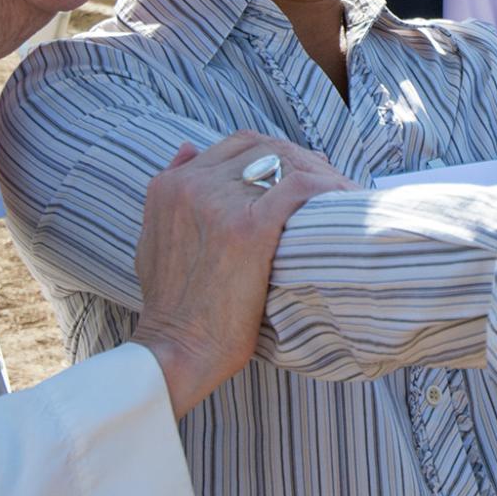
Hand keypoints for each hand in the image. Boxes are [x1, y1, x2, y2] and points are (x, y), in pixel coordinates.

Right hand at [130, 132, 355, 415]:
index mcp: (171, 186)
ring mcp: (220, 203)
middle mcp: (193, 185)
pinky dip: (328, 187)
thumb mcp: (152, 238)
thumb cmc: (172, 307)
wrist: (177, 350)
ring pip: (285, 162)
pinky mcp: (249, 227)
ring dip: (319, 172)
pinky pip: (300, 187)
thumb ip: (170, 190)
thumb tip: (187, 149)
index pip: (237, 146)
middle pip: (265, 148)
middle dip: (301, 159)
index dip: (275, 154)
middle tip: (329, 182)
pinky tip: (344, 200)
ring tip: (341, 192)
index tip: (301, 172)